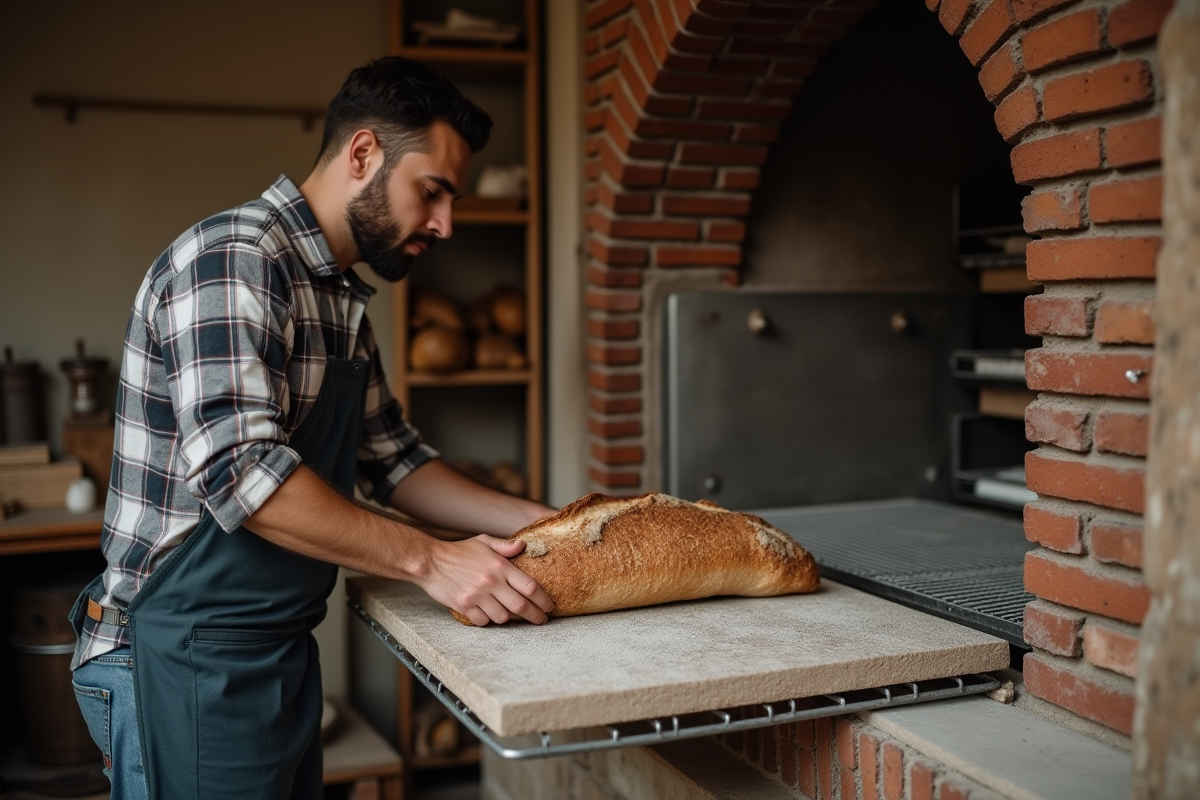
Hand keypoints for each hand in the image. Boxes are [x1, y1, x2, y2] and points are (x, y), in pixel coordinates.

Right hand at [417, 535, 555, 625]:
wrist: (430, 561)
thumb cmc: (458, 551)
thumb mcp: (484, 541)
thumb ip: (505, 545)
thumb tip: (523, 545)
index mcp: (500, 565)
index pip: (530, 586)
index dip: (544, 599)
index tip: (549, 606)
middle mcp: (491, 582)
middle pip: (521, 606)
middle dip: (536, 616)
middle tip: (542, 620)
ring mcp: (477, 595)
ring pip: (503, 617)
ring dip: (509, 619)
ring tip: (511, 615)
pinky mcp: (464, 606)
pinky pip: (483, 621)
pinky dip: (488, 620)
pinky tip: (488, 614)